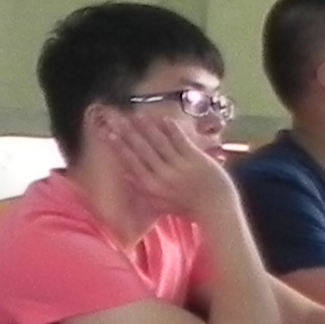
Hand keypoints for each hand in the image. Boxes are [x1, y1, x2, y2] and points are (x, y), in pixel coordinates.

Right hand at [105, 103, 239, 224]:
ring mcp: (180, 165)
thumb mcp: (159, 203)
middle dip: (129, 132)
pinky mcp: (195, 158)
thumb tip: (125, 175)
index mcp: (152, 186)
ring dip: (147, 127)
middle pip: (142, 149)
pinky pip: (180, 140)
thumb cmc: (187, 207)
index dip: (119, 146)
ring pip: (159, 142)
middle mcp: (163, 175)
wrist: (216, 208)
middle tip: (119, 119)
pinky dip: (171, 129)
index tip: (109, 134)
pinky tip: (162, 119)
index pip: (131, 162)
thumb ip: (142, 189)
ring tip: (137, 115)